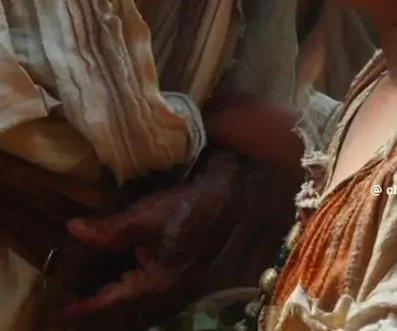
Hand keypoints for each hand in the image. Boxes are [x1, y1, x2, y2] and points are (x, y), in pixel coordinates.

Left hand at [59, 149, 244, 326]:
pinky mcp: (180, 269)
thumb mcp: (145, 216)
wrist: (227, 193)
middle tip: (71, 298)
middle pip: (125, 303)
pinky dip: (130, 279)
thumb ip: (109, 229)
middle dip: (99, 300)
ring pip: (138, 294)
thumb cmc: (188, 206)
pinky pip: (149, 283)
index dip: (86, 306)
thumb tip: (72, 229)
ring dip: (116, 291)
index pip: (113, 301)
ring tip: (90, 286)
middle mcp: (167, 291)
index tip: (62, 312)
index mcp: (158, 284)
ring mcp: (176, 282)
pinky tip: (120, 267)